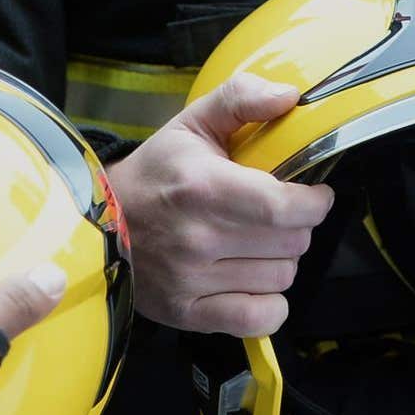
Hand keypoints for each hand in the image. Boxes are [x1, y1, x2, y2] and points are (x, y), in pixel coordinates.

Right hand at [106, 74, 335, 336]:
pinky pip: (259, 318)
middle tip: (280, 216)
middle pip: (291, 243)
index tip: (314, 195)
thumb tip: (290, 96)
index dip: (314, 203)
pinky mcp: (187, 312)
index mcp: (203, 187)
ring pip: (281, 278)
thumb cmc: (155, 172)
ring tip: (258, 243)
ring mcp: (191, 280)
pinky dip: (269, 304)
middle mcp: (197, 238)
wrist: (100, 221)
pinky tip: (253, 281)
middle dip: (297, 227)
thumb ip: (242, 98)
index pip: (285, 208)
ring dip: (281, 260)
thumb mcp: (192, 123)